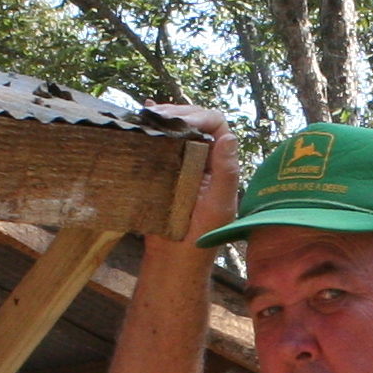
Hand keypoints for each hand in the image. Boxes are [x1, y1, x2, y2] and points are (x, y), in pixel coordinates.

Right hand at [146, 104, 246, 240]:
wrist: (173, 259)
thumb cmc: (200, 237)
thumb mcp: (217, 205)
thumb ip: (226, 173)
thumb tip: (229, 137)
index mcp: (222, 164)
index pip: (216, 126)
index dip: (198, 117)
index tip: (177, 121)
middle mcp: (205, 159)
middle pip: (196, 122)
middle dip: (178, 113)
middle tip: (157, 114)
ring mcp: (184, 163)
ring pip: (178, 130)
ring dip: (165, 117)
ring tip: (148, 113)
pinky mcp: (165, 170)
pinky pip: (162, 143)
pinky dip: (154, 127)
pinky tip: (144, 114)